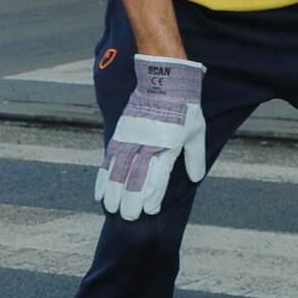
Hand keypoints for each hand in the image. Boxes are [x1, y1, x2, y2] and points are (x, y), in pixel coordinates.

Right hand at [95, 55, 206, 219]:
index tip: (150, 211)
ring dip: (113, 192)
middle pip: (134, 178)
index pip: (158, 177)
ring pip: (117, 171)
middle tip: (129, 217)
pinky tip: (101, 192)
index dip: (152, 196)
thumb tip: (196, 178)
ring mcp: (130, 139)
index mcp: (167, 145)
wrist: (165, 80)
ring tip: (111, 209)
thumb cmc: (184, 108)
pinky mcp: (120, 133)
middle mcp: (146, 145)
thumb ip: (195, 157)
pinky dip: (103, 177)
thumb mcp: (197, 131)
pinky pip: (108, 160)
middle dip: (130, 200)